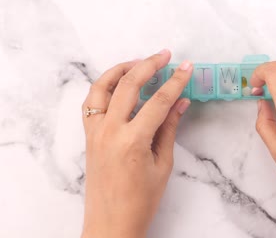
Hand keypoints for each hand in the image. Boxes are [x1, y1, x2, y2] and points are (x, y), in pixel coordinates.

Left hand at [80, 50, 192, 237]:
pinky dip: (104, 87)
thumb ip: (169, 128)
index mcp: (133, 141)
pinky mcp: (88, 135)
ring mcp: (95, 132)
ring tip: (138, 62)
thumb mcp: (162, 164)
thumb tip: (180, 102)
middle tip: (165, 55)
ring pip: (102, 87)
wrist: (111, 222)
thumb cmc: (140, 200)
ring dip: (121, 70)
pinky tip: (119, 84)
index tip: (186, 67)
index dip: (175, 81)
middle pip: (129, 85)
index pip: (158, 101)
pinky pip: (92, 102)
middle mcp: (109, 131)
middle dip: (149, 65)